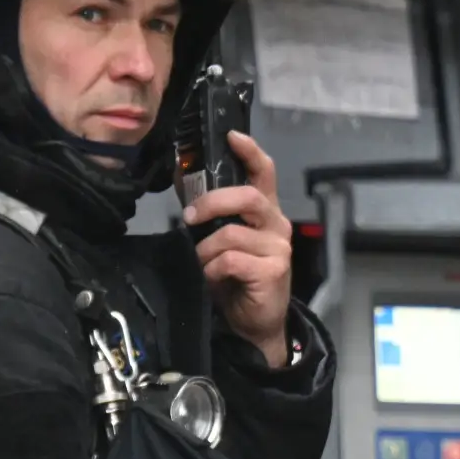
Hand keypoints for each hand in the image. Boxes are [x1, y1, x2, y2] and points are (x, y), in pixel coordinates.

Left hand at [182, 131, 293, 366]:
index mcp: (265, 212)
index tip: (232, 135)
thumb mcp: (220, 241)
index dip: (249, 152)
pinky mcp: (273, 271)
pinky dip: (213, 270)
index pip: (264, 172)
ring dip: (205, 251)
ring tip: (203, 265)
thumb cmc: (236, 278)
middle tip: (189, 218)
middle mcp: (277, 224)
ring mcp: (278, 248)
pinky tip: (215, 279)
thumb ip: (210, 215)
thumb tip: (180, 181)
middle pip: (248, 196)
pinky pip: (230, 260)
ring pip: (231, 233)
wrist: (254, 323)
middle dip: (212, 203)